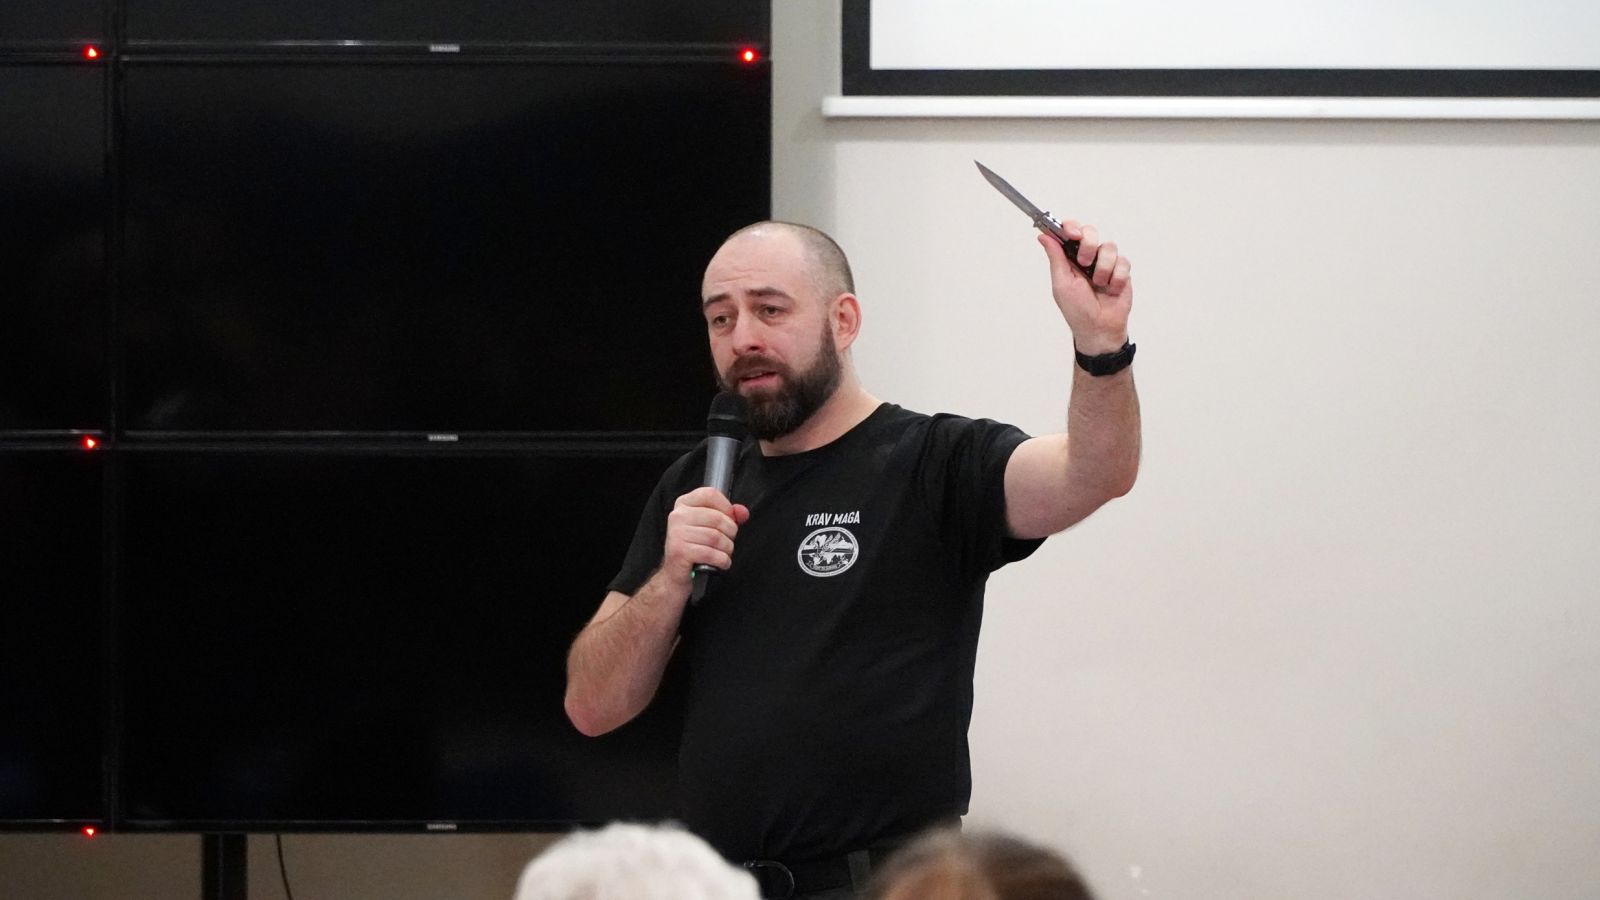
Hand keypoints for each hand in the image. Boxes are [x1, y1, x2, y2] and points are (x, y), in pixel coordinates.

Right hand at [661, 487, 749, 588]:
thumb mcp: (709, 527)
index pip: (710, 494)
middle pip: (717, 517)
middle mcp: (678, 516)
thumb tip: (742, 512)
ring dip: (727, 549)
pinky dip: (722, 561)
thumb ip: (728, 516)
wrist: (675, 575)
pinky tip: (721, 563)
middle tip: (727, 541)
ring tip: (723, 553)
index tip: (729, 519)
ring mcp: (677, 533)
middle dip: (730, 533)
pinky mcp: (680, 551)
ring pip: (716, 537)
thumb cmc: (694, 548)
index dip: (726, 507)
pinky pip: (711, 554)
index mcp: (684, 504)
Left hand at [1038, 222, 1132, 355]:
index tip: (1072, 234)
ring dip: (1103, 268)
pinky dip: (1116, 277)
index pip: (1070, 231)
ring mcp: (1105, 262)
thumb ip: (1055, 257)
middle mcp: (1088, 256)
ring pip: (1109, 247)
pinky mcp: (1121, 271)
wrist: (1099, 327)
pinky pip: (1123, 262)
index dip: (1071, 227)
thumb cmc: (1077, 310)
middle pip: (1091, 231)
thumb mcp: (1061, 283)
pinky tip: (1111, 289)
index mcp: (1070, 258)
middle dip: (1088, 246)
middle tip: (1084, 262)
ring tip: (1098, 284)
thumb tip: (1043, 236)